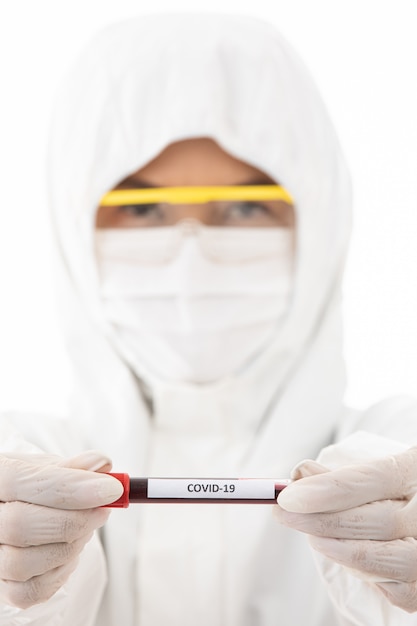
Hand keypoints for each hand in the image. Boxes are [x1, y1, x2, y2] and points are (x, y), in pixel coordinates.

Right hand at [0, 451, 122, 608]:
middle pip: (22, 526)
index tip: (112, 490)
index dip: (72, 488)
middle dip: (75, 519)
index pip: (25, 483)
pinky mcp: (0, 587)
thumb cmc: (35, 486)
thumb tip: (101, 466)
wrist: (19, 512)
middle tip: (104, 509)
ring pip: (24, 562)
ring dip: (69, 546)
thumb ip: (74, 467)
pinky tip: (69, 552)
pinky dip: (60, 572)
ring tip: (85, 528)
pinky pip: (30, 591)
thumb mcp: (50, 467)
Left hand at [276, 448, 416, 612]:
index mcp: (414, 471)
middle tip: (284, 513)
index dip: (325, 491)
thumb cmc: (402, 489)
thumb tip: (300, 476)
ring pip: (376, 559)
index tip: (288, 497)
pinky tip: (344, 553)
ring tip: (311, 535)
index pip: (369, 481)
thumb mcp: (382, 469)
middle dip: (319, 520)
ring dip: (334, 548)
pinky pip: (389, 587)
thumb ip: (344, 474)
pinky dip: (359, 572)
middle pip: (372, 522)